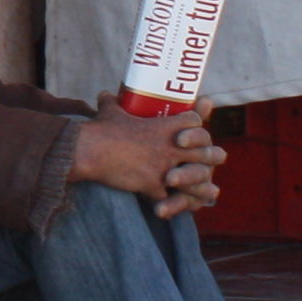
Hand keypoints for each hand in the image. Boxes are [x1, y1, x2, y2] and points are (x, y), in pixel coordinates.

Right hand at [79, 102, 222, 219]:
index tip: (195, 127)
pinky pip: (171, 199)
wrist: (90, 151)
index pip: (195, 123)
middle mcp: (171, 147)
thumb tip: (103, 95)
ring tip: (209, 189)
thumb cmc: (101, 129)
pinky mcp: (153, 187)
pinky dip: (174, 203)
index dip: (197, 124)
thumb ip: (111, 103)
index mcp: (165, 127)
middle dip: (211, 155)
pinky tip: (176, 205)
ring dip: (202, 184)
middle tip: (211, 159)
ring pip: (195, 179)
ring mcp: (164, 168)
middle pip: (205, 151)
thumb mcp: (109, 111)